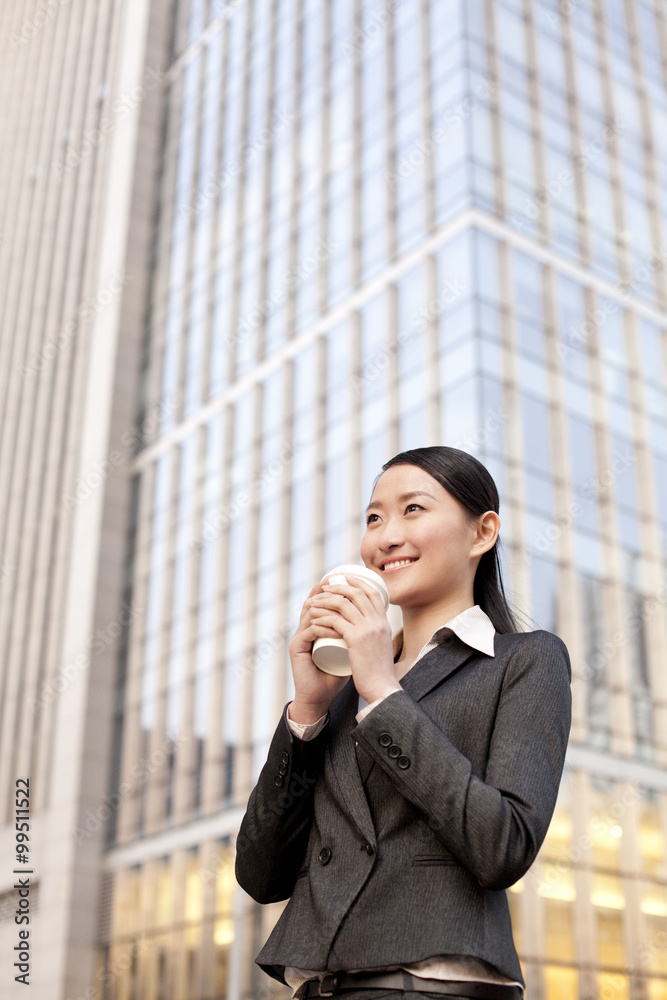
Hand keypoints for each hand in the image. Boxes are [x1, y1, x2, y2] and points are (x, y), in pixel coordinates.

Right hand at [288, 581, 350, 720]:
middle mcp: (304, 628)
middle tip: (345, 589)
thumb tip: (375, 620)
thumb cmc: (335, 675)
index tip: (348, 581)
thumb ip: (356, 637)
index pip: (320, 602)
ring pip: (311, 613)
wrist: (320, 697)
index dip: (331, 589)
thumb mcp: (347, 650)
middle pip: (313, 602)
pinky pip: (310, 631)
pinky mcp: (296, 648)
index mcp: (314, 627)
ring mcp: (299, 637)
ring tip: (347, 608)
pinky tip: (339, 630)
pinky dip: (325, 628)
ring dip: (330, 610)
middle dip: (329, 593)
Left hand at [307, 575, 400, 704]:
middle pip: (357, 594)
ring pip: (344, 604)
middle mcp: (378, 623)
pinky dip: (323, 617)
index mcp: (385, 624)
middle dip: (339, 586)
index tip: (346, 577)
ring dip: (326, 600)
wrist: (383, 690)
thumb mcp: (382, 648)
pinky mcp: (356, 639)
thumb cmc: (379, 674)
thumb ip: (376, 638)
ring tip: (314, 602)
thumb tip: (367, 632)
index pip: (374, 594)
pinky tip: (313, 619)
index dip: (359, 583)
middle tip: (325, 587)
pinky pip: (336, 621)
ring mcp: (368, 630)